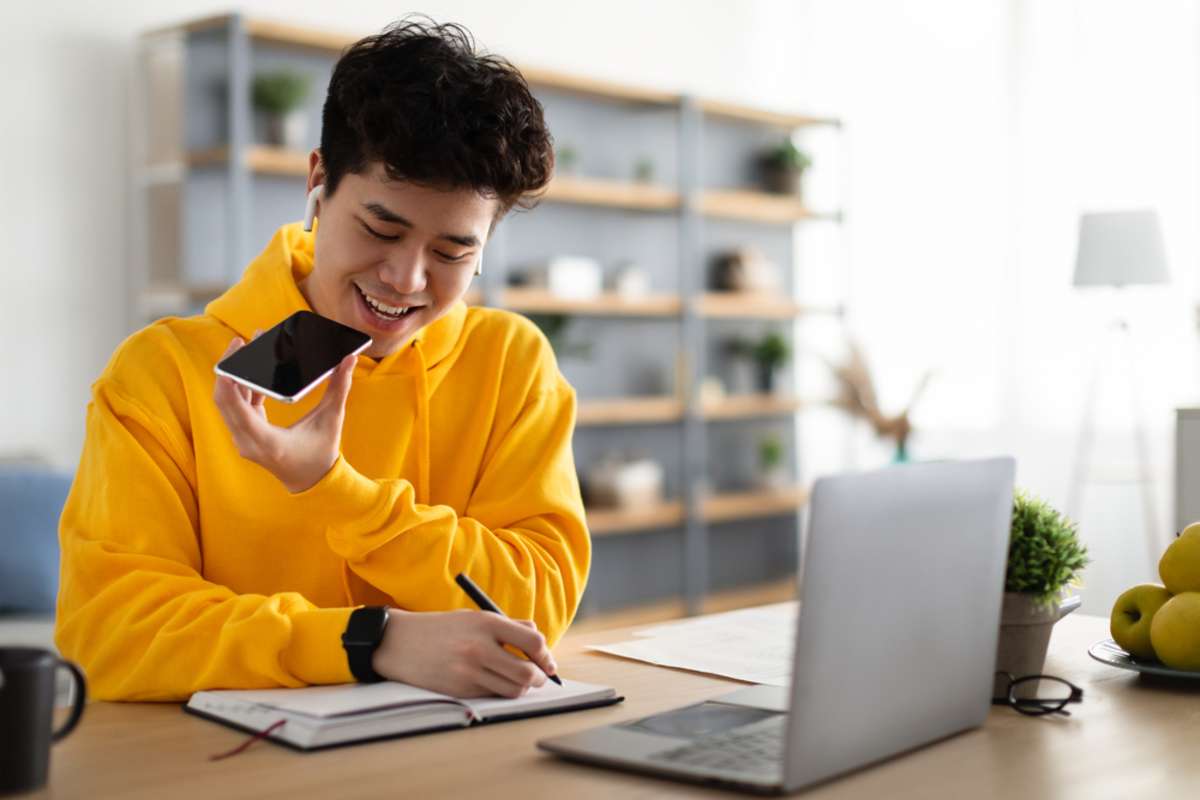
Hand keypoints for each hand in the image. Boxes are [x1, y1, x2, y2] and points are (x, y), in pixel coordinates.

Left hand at [212, 335, 355, 492]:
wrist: (313, 481)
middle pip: (223, 399)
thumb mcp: (331, 419)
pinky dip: (242, 389)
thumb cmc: (322, 453)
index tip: (236, 351)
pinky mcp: (246, 436)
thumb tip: (350, 360)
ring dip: (234, 377)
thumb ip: (339, 388)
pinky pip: (236, 409)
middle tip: (240, 342)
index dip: (229, 376)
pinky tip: (256, 373)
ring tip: (248, 350)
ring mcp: (243, 441)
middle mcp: (247, 442)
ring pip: (227, 403)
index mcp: (265, 440)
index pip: (233, 404)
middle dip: (229, 368)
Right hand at [372, 609, 558, 697]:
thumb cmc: (441, 629)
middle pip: (528, 673)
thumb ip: (507, 626)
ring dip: (522, 688)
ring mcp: (469, 671)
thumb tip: (537, 638)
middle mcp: (479, 647)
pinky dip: (500, 692)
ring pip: (513, 690)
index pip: (533, 641)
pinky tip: (494, 682)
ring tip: (518, 681)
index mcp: (487, 623)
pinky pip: (492, 696)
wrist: (399, 642)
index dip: (546, 655)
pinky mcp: (459, 690)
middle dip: (539, 678)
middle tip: (538, 677)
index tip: (547, 661)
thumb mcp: (474, 617)